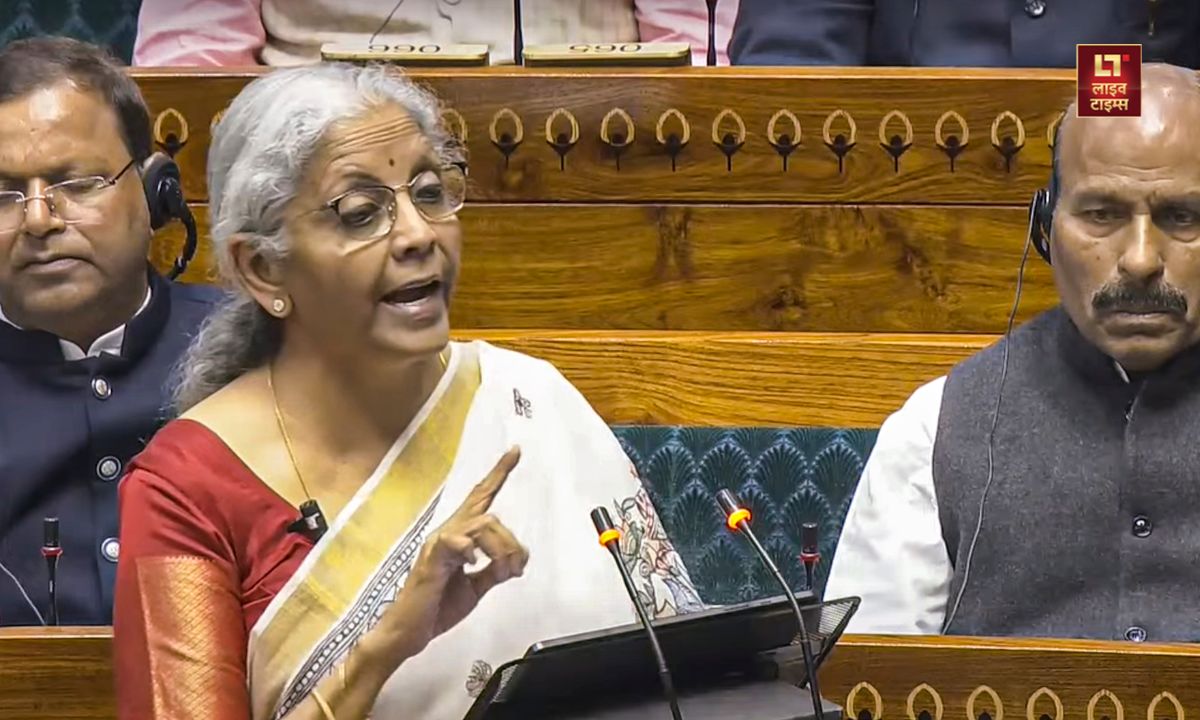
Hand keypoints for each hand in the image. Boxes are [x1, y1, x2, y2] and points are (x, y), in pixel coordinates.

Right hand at [380, 446, 528, 658]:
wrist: (409, 632)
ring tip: (502, 573)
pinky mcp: (431, 559)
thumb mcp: (475, 588)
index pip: (480, 498)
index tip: (515, 451)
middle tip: (516, 569)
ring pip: (481, 525)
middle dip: (510, 541)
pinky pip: (456, 541)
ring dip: (501, 549)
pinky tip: (472, 566)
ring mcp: (438, 544)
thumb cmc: (437, 607)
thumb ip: (495, 571)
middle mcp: (448, 533)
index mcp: (459, 537)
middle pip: (489, 514)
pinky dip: (472, 551)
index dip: (498, 474)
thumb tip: (517, 560)